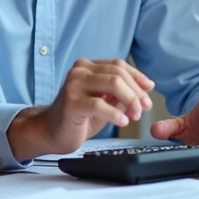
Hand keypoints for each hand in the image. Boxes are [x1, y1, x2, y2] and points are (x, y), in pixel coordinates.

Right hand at [8, 59, 153, 159]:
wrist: (50, 132)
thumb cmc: (77, 117)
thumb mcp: (103, 100)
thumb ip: (119, 93)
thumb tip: (145, 88)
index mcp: (87, 67)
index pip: (118, 65)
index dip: (137, 77)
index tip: (149, 90)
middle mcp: (79, 71)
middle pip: (118, 74)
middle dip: (136, 92)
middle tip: (143, 108)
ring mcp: (73, 85)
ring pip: (112, 84)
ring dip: (130, 100)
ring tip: (134, 116)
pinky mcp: (71, 103)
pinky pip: (100, 104)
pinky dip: (116, 113)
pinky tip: (123, 121)